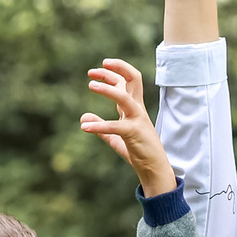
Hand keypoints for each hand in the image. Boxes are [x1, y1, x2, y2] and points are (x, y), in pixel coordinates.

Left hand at [81, 58, 176, 197]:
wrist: (153, 167)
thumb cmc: (137, 150)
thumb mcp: (115, 136)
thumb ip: (100, 126)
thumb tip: (83, 118)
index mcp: (134, 107)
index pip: (126, 81)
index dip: (112, 72)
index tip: (96, 71)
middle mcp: (137, 108)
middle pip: (132, 79)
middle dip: (116, 69)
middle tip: (93, 70)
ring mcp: (137, 119)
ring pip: (124, 97)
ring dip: (107, 89)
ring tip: (91, 85)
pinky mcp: (134, 133)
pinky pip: (115, 126)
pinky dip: (99, 125)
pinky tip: (84, 127)